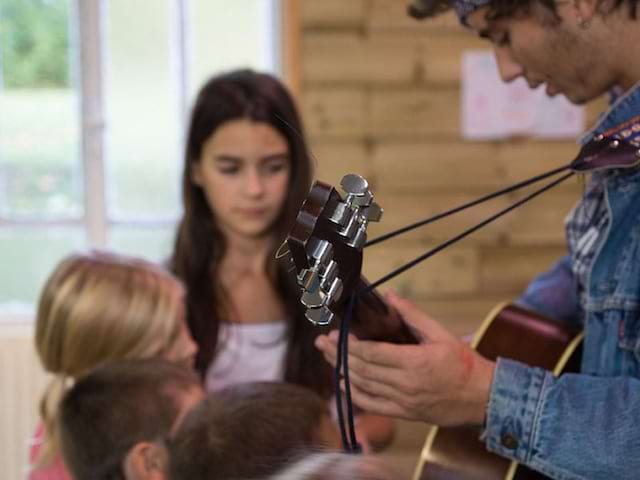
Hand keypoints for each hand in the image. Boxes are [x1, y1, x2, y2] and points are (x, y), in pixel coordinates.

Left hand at [315, 291, 494, 426]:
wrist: (483, 398)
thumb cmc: (464, 364)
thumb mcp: (441, 334)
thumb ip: (413, 315)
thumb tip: (390, 296)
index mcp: (414, 362)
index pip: (371, 353)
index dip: (349, 344)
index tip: (334, 334)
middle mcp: (405, 384)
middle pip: (361, 369)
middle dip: (338, 354)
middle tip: (322, 343)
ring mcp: (403, 402)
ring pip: (364, 386)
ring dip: (342, 371)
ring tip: (328, 357)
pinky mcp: (405, 414)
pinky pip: (373, 405)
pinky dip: (354, 395)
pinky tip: (343, 384)